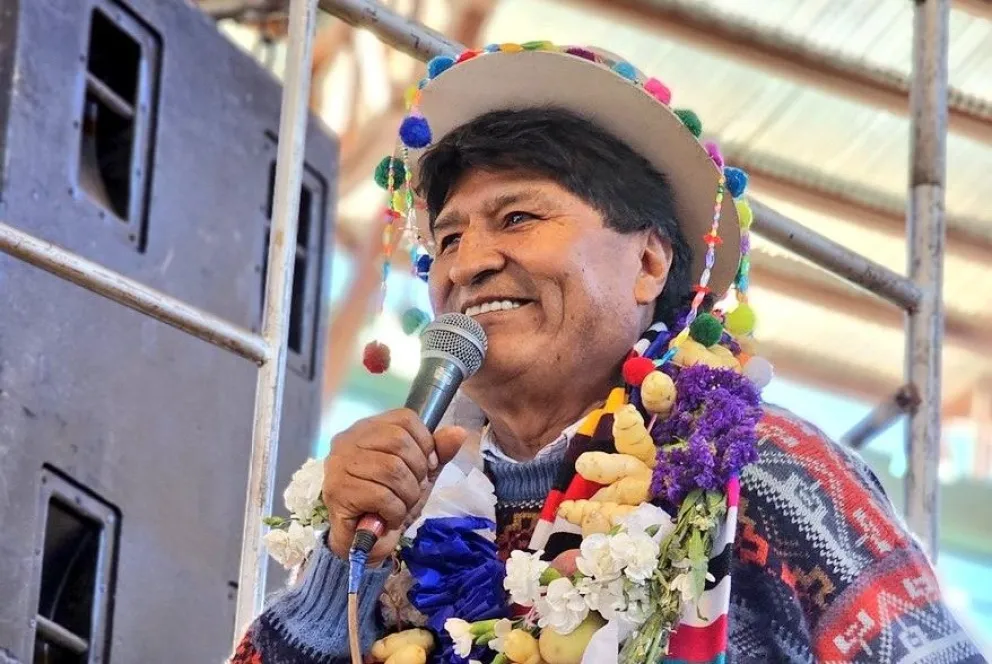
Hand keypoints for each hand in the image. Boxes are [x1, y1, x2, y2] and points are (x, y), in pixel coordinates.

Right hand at [323, 408, 467, 565]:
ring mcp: (339, 464)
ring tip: (400, 506)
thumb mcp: (420, 474)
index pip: (405, 419)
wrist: (363, 543)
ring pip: (391, 469)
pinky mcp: (338, 491)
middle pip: (399, 442)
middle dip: (417, 473)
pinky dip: (394, 512)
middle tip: (411, 492)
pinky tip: (388, 518)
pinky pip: (381, 496)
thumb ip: (438, 452)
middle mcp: (348, 440)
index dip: (424, 444)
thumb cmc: (389, 503)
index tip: (425, 467)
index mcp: (368, 429)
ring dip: (407, 495)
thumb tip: (458, 432)